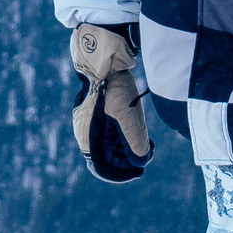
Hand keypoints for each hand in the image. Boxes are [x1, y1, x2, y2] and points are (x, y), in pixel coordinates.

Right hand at [70, 23, 150, 183]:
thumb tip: (140, 161)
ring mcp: (87, 122)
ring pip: (108, 143)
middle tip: (147, 153)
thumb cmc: (114, 88)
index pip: (103, 169)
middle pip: (107, 157)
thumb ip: (136, 142)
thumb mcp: (129, 118)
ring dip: (127, 146)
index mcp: (89, 140)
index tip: (140, 172)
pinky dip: (122, 133)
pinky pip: (107, 130)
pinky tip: (136, 126)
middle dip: (128, 159)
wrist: (104, 57)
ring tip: (146, 140)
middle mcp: (84, 133)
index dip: (122, 174)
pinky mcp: (93, 111)